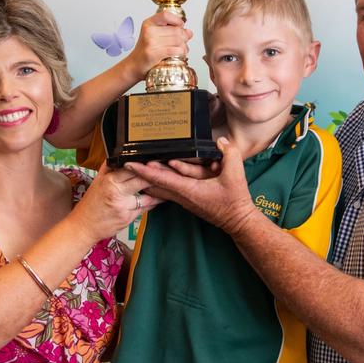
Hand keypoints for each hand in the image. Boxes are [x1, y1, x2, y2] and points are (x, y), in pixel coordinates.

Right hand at [74, 161, 161, 239]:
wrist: (83, 226)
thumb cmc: (90, 204)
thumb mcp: (97, 181)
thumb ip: (110, 168)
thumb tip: (119, 154)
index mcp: (109, 180)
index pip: (132, 168)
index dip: (145, 165)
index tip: (156, 162)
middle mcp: (115, 192)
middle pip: (142, 180)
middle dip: (155, 176)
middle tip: (166, 172)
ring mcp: (122, 206)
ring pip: (147, 196)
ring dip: (159, 191)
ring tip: (167, 185)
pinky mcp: (127, 218)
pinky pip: (145, 208)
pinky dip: (153, 203)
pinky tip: (159, 198)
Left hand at [126, 138, 257, 235]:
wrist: (238, 220)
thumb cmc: (235, 201)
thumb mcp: (236, 175)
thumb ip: (230, 155)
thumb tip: (221, 141)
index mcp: (189, 190)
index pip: (161, 178)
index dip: (144, 170)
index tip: (130, 163)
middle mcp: (182, 196)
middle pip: (155, 183)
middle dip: (140, 173)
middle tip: (125, 162)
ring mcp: (184, 199)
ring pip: (159, 187)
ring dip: (147, 178)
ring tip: (134, 167)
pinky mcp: (188, 199)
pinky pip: (168, 190)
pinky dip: (158, 182)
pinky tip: (151, 178)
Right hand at [127, 11, 191, 79]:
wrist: (134, 65)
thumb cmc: (146, 51)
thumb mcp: (155, 36)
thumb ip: (171, 32)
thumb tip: (189, 32)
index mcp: (149, 23)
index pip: (166, 15)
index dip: (177, 20)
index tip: (180, 26)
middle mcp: (149, 31)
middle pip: (176, 30)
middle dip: (184, 37)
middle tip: (183, 43)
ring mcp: (151, 42)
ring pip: (178, 40)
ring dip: (184, 47)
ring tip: (181, 50)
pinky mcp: (154, 53)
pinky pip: (175, 50)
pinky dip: (181, 53)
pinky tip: (179, 54)